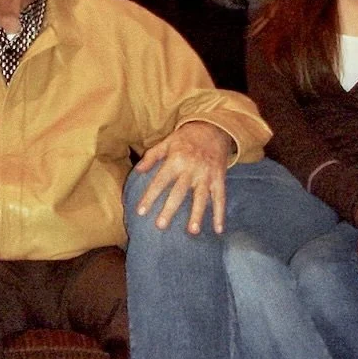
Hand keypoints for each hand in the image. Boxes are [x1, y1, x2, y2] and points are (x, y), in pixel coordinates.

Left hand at [132, 120, 231, 234]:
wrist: (214, 128)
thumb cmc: (186, 138)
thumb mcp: (167, 142)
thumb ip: (151, 156)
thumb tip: (137, 171)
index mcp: (175, 160)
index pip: (160, 181)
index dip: (149, 196)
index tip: (140, 212)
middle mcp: (191, 169)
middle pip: (179, 192)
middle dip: (170, 209)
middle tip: (160, 226)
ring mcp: (206, 175)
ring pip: (201, 197)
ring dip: (197, 214)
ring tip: (192, 231)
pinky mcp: (219, 178)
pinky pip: (220, 197)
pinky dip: (220, 214)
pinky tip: (219, 229)